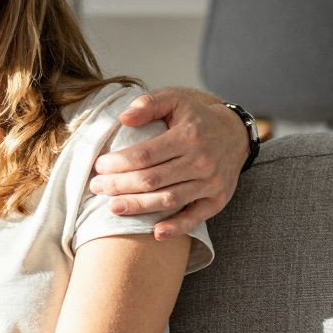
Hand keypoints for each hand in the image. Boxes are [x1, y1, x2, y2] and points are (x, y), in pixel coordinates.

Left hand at [89, 88, 246, 239]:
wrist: (235, 133)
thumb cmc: (196, 116)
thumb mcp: (175, 99)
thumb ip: (148, 104)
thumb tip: (123, 118)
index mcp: (188, 136)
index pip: (146, 154)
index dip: (119, 163)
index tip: (99, 166)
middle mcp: (201, 161)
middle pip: (153, 180)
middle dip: (120, 185)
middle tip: (96, 187)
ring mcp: (211, 183)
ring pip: (169, 200)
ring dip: (138, 206)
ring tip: (112, 207)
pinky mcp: (217, 199)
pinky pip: (196, 217)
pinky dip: (177, 227)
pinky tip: (155, 233)